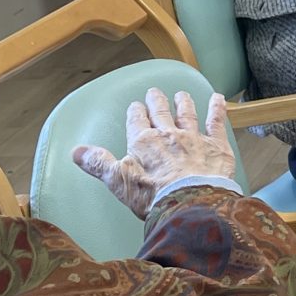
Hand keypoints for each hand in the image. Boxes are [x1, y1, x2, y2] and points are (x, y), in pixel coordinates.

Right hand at [73, 86, 235, 217]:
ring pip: (187, 114)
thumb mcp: (119, 181)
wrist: (192, 203)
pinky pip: (217, 122)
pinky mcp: (216, 146)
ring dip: (183, 102)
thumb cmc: (155, 196)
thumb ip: (99, 164)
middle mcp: (169, 135)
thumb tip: (77, 152)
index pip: (137, 120)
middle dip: (156, 101)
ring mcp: (194, 138)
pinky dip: (217, 109)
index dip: (135, 112)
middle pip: (161, 112)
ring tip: (181, 94)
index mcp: (144, 142)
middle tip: (154, 92)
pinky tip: (218, 98)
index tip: (135, 106)